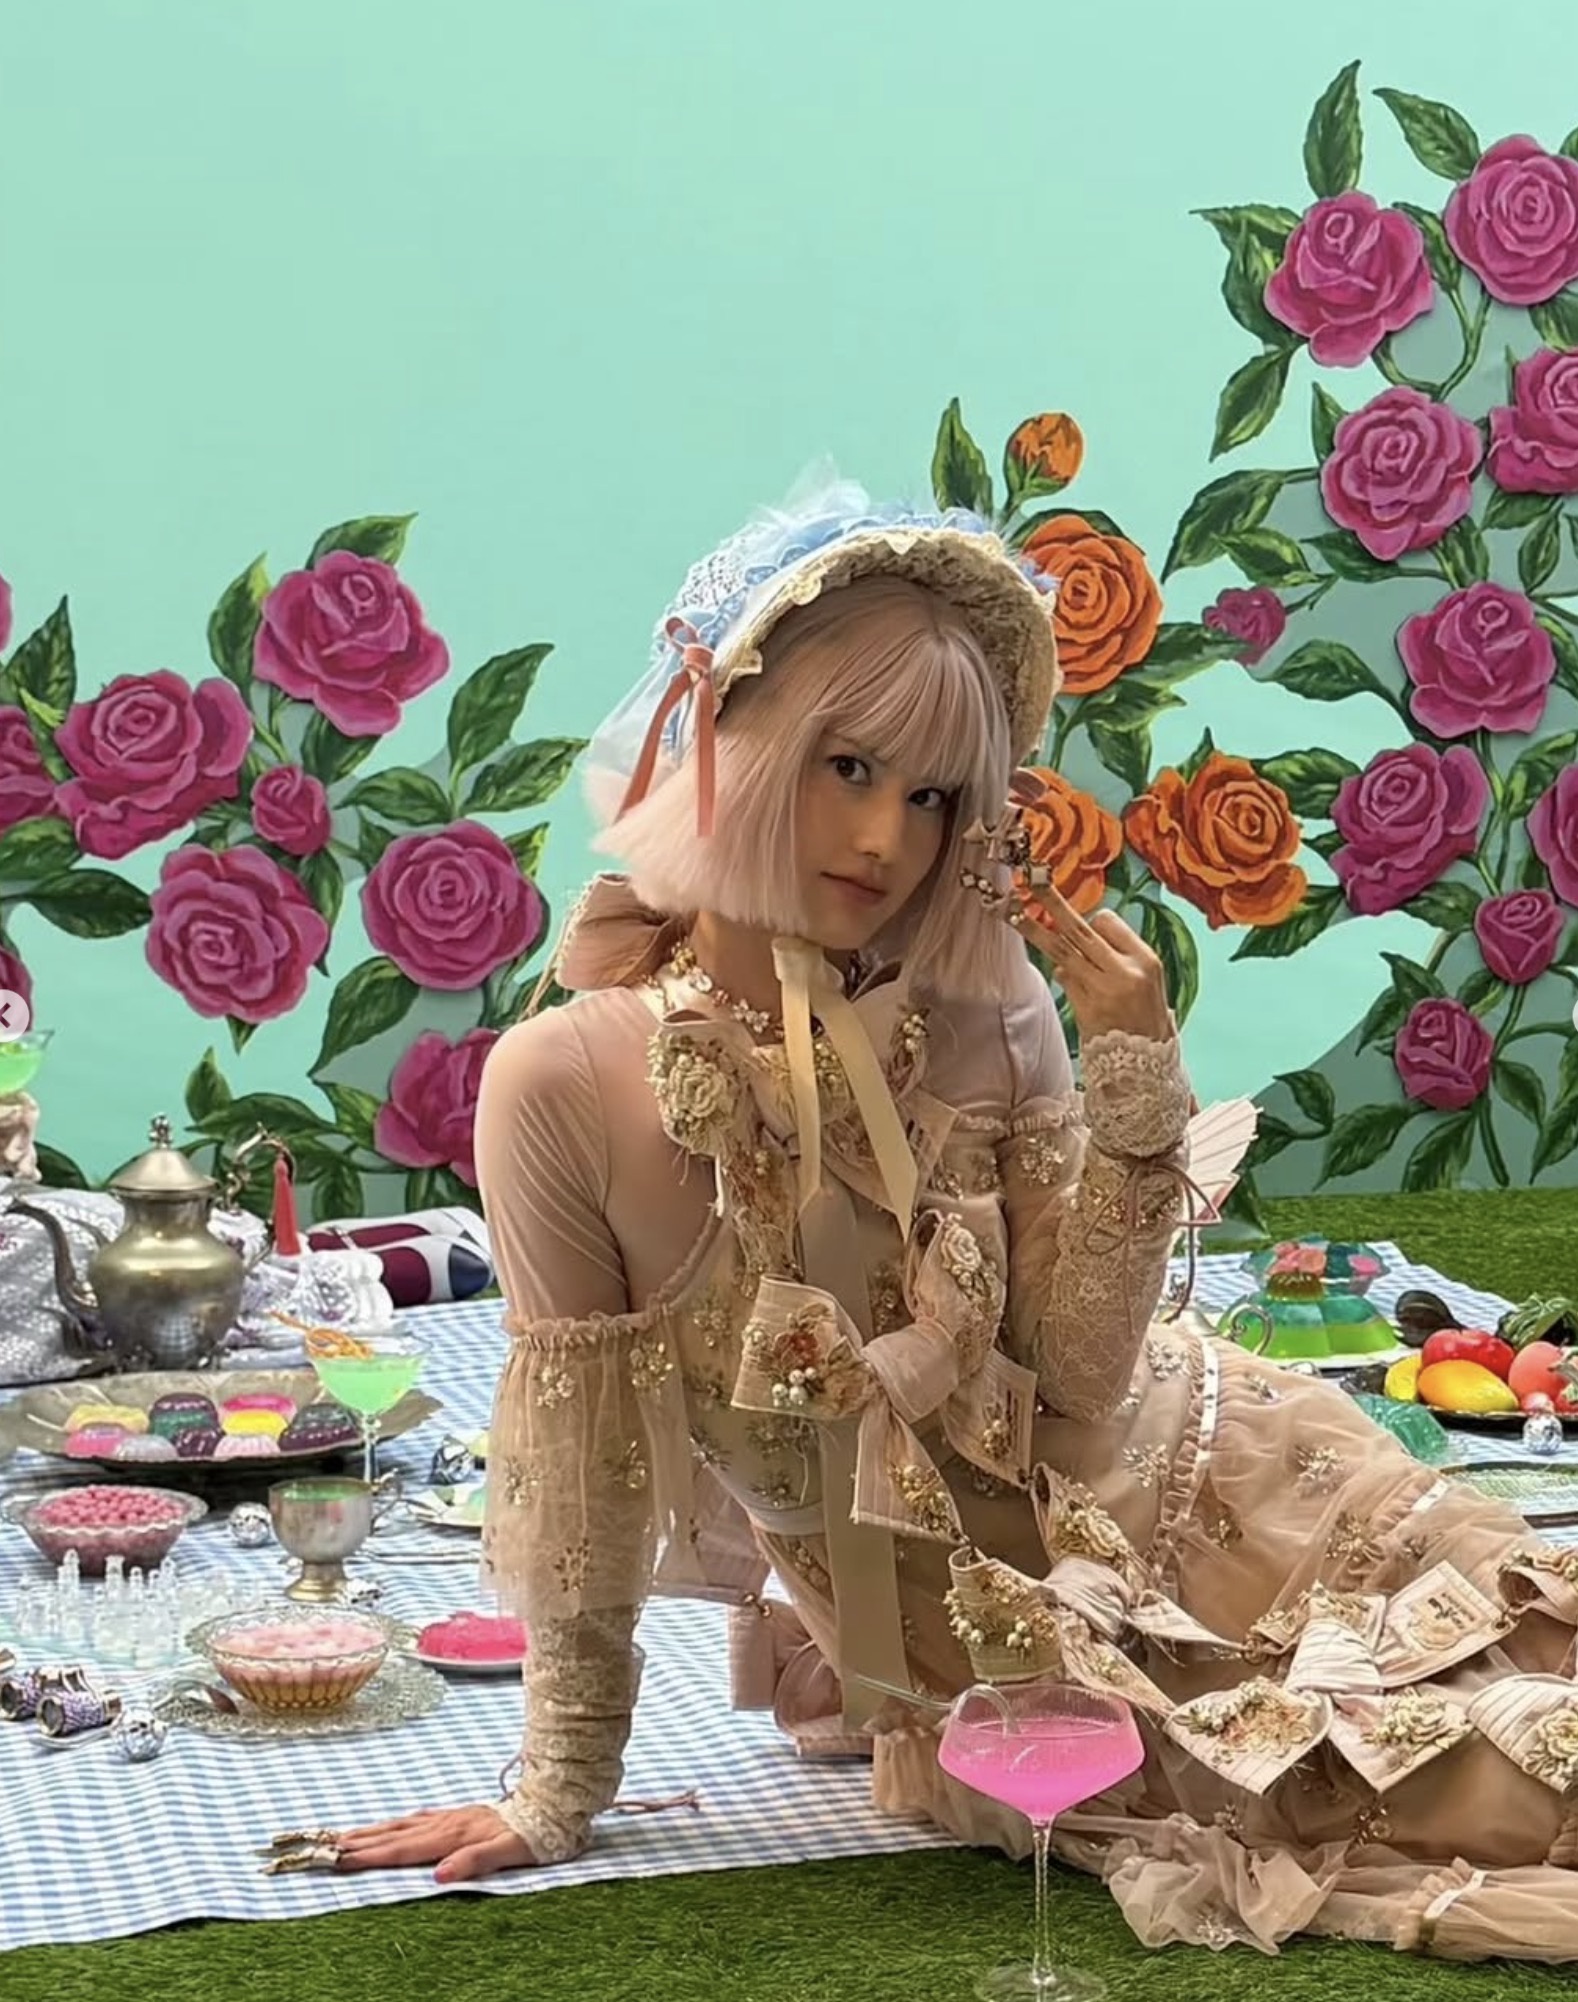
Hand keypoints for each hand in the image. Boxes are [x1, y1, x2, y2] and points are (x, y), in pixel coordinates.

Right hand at [335, 1803, 536, 1882]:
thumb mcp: (510, 1852)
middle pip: (395, 1835)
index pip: (404, 1850)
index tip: (341, 1860)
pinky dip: (396, 1824)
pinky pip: (417, 1820)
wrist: (551, 1805)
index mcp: (454, 1835)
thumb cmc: (532, 1835)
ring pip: (402, 1825)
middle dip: (359, 1842)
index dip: (371, 1856)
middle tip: (326, 1847)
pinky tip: (392, 1825)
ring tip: (344, 1836)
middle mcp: (447, 1823)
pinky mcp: (458, 1815)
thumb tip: (439, 1874)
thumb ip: (475, 1861)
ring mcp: (451, 1816)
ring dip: (372, 1831)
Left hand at [1015, 883, 1172, 1043]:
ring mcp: (1102, 991)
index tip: (1089, 926)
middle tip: (1031, 882)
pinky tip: (1081, 987)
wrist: (1146, 1063)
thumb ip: (1118, 954)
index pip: (1107, 921)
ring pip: (1062, 951)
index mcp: (1145, 959)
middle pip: (1080, 929)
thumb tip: (1080, 932)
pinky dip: (1064, 974)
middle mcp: (1124, 972)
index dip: (1092, 920)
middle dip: (1052, 903)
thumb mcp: (1147, 979)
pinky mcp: (1084, 1008)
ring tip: (1011, 911)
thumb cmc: (1145, 1015)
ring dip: (1033, 929)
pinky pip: (1065, 978)